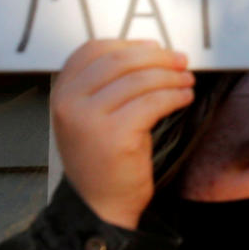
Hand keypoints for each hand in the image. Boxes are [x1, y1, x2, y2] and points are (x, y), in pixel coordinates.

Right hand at [51, 39, 194, 228]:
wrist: (100, 205)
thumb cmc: (104, 156)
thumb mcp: (94, 113)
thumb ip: (109, 82)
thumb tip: (152, 49)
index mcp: (62, 92)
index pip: (93, 50)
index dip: (129, 44)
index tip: (156, 47)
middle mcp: (69, 102)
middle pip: (120, 60)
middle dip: (158, 57)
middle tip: (181, 61)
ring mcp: (89, 119)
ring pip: (141, 80)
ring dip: (171, 77)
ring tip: (187, 81)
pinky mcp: (114, 135)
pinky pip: (153, 102)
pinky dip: (175, 96)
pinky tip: (184, 99)